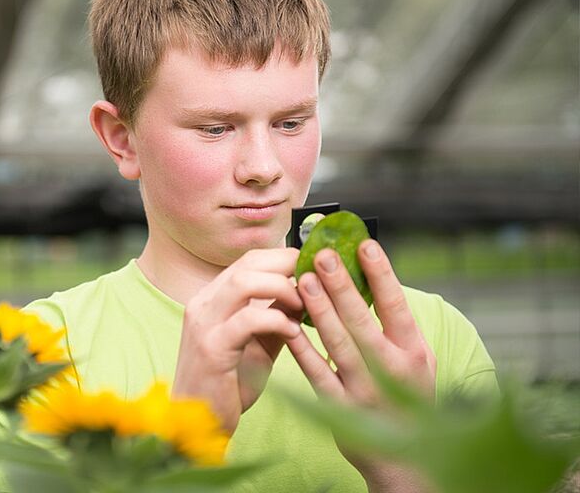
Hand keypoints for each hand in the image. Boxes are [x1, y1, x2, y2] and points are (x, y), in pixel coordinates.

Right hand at [172, 248, 303, 432]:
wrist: (201, 422)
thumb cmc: (229, 383)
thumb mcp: (258, 342)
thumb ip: (276, 315)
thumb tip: (307, 292)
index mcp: (213, 298)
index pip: (250, 260)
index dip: (285, 258)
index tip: (315, 270)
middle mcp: (204, 303)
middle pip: (249, 263)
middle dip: (289, 267)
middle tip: (318, 284)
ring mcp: (204, 323)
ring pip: (244, 282)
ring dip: (283, 289)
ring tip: (304, 307)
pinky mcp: (211, 348)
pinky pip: (247, 320)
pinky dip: (276, 321)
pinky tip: (294, 334)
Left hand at [285, 239, 436, 491]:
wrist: (405, 459)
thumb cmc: (407, 394)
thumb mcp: (414, 357)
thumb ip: (395, 323)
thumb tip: (370, 274)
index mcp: (414, 352)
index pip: (396, 305)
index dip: (381, 274)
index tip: (364, 244)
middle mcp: (393, 369)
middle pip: (362, 320)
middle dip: (341, 285)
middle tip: (320, 254)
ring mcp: (365, 390)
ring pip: (338, 343)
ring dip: (319, 310)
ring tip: (303, 279)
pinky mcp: (340, 409)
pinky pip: (317, 373)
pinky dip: (303, 348)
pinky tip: (288, 324)